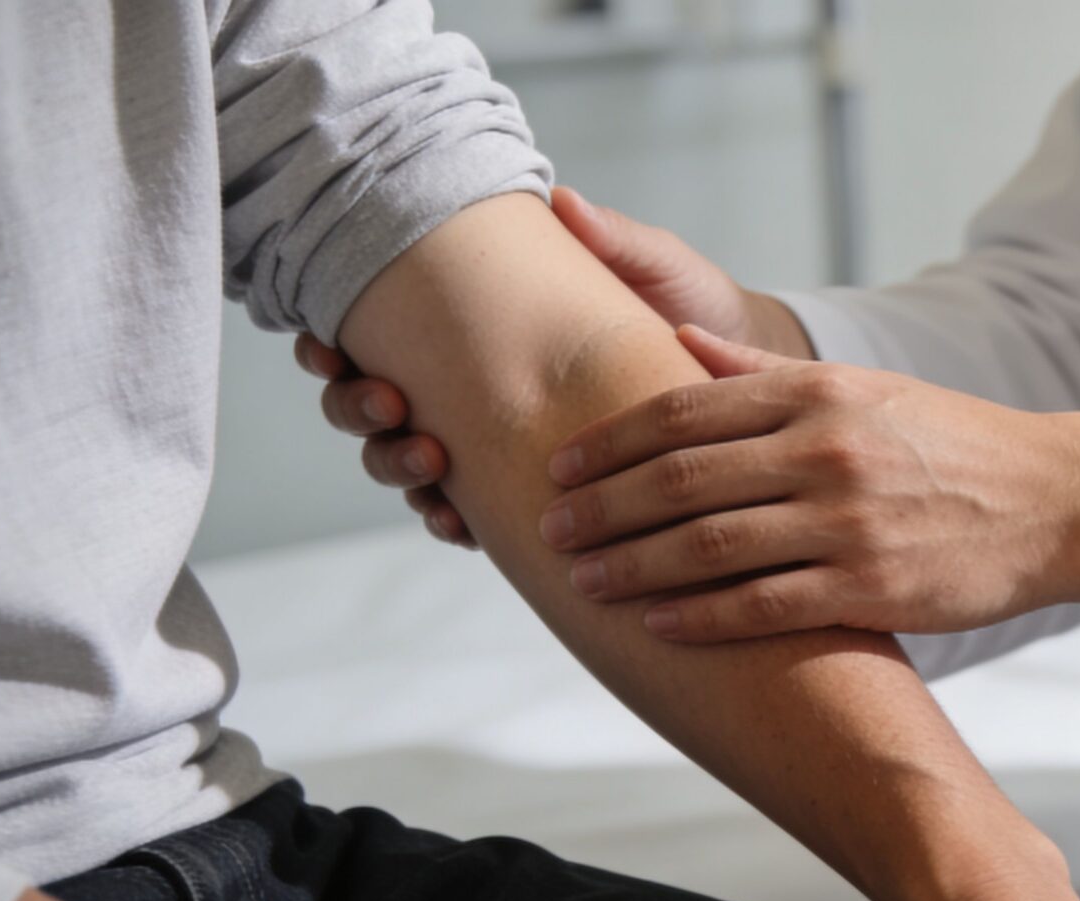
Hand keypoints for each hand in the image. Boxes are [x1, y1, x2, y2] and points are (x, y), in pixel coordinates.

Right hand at [298, 186, 808, 545]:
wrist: (748, 377)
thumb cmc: (694, 306)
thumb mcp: (657, 266)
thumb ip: (610, 239)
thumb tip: (562, 201)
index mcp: (472, 328)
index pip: (372, 338)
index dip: (332, 351)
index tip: (331, 348)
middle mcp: (469, 388)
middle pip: (370, 409)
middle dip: (359, 410)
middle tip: (393, 405)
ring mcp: (494, 445)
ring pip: (408, 467)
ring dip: (399, 468)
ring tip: (433, 461)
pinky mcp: (532, 494)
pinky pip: (469, 518)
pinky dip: (453, 520)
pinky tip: (458, 521)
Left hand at [538, 327, 1079, 640]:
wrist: (1054, 503)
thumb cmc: (955, 447)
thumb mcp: (867, 390)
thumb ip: (770, 375)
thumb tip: (682, 345)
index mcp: (818, 395)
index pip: (687, 409)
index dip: (613, 440)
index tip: (562, 463)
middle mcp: (826, 451)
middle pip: (682, 478)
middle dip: (604, 506)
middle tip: (551, 528)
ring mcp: (848, 522)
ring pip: (711, 545)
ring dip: (634, 564)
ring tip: (584, 579)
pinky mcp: (872, 586)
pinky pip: (765, 605)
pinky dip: (702, 615)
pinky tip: (656, 622)